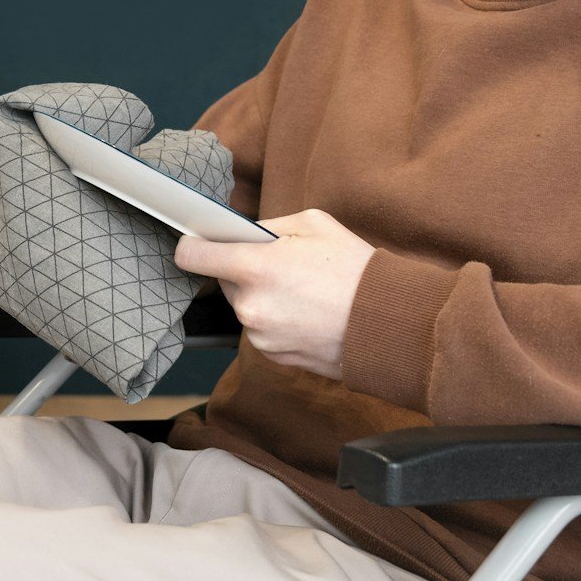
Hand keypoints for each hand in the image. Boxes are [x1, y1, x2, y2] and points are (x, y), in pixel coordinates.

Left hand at [172, 208, 375, 379]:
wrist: (387, 325)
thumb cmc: (355, 271)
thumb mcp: (315, 225)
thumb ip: (269, 226)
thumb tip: (243, 233)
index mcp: (255, 268)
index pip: (193, 256)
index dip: (193, 245)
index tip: (198, 242)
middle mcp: (249, 306)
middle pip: (224, 280)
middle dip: (245, 270)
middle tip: (283, 266)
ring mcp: (260, 335)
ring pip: (244, 306)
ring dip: (262, 297)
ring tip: (302, 291)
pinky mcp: (273, 356)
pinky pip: (262, 329)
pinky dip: (276, 320)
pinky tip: (306, 313)